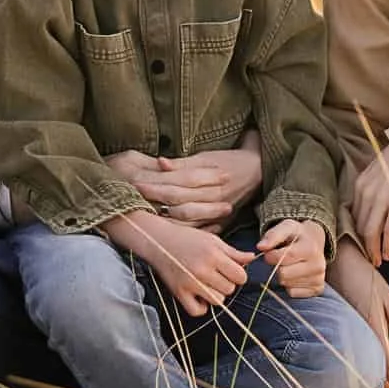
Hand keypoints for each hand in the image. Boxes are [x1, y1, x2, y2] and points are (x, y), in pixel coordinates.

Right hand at [103, 211, 252, 317]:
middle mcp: (203, 270)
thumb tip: (252, 258)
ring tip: (207, 284)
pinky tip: (198, 295)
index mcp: (213, 255)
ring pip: (218, 301)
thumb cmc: (187, 238)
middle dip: (226, 283)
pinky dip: (201, 307)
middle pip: (230, 289)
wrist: (158, 240)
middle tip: (216, 275)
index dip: (238, 274)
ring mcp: (190, 283)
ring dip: (215, 294)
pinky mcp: (179, 293)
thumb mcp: (213, 240)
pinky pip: (198, 311)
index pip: (240, 276)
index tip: (229, 270)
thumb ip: (233, 252)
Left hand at [105, 138, 263, 229]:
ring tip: (144, 216)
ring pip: (188, 220)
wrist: (256, 171)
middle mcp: (213, 197)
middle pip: (179, 204)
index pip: (176, 185)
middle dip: (155, 203)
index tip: (135, 184)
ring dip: (165, 220)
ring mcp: (217, 211)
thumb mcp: (206, 156)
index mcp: (208, 178)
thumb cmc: (227, 160)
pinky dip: (182, 231)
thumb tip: (159, 162)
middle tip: (133, 200)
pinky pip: (198, 230)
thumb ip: (182, 163)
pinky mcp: (220, 221)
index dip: (155, 186)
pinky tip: (165, 231)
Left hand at [257, 218, 326, 296]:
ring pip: (287, 285)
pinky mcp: (317, 289)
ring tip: (290, 265)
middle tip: (281, 259)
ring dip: (283, 276)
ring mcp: (319, 279)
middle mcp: (318, 265)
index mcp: (310, 248)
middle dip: (277, 267)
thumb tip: (261, 247)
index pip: (284, 258)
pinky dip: (290, 285)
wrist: (314, 241)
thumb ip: (273, 235)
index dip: (271, 256)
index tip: (270, 252)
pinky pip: (293, 293)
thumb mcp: (286, 227)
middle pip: (284, 275)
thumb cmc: (297, 235)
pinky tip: (295, 274)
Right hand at [329, 245, 388, 387]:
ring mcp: (350, 328)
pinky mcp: (344, 323)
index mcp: (373, 323)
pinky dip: (367, 357)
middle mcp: (359, 330)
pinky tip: (370, 362)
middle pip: (374, 362)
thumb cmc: (365, 276)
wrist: (337, 261)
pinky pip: (357, 346)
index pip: (386, 358)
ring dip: (377, 371)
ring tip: (387, 384)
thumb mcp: (388, 298)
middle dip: (387, 380)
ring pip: (365, 356)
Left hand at [351, 143, 388, 265]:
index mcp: (360, 185)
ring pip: (371, 232)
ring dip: (374, 249)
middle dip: (365, 244)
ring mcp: (381, 199)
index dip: (358, 232)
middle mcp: (366, 193)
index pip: (354, 215)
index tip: (362, 243)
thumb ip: (372, 189)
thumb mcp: (379, 172)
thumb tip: (373, 208)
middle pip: (361, 226)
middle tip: (370, 257)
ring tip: (378, 260)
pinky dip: (388, 245)